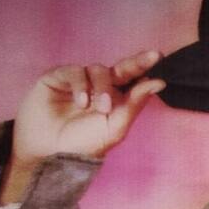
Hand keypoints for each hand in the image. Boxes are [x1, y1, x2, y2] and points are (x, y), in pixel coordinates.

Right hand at [0, 51, 165, 203]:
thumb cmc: (84, 143)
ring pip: (100, 70)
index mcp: (118, 99)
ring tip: (102, 108)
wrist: (50, 152)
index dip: (146, 68)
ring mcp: (81, 80)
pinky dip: (81, 86)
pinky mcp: (59, 77)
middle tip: (154, 56)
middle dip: (138, 62)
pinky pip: (76, 72)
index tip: (159, 59)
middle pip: (123, 68)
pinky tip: (82, 103)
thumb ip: (134, 104)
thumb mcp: (115, 128)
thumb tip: (158, 83)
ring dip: (103, 87)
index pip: (135, 80)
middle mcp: (101, 87)